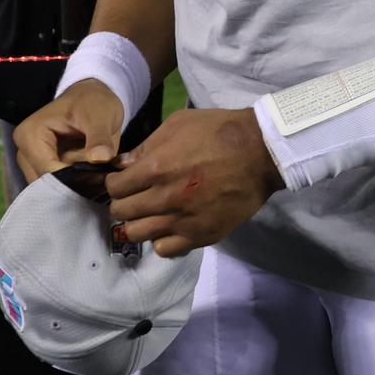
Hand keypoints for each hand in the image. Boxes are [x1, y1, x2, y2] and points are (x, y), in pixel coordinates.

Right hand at [13, 79, 126, 182]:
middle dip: (77, 182)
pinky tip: (93, 174)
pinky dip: (77, 183)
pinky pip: (58, 187)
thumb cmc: (92, 102)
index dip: (76, 179)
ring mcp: (31, 163)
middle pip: (49, 184)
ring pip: (55, 189)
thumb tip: (101, 158)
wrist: (91, 98)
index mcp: (30, 135)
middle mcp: (24, 153)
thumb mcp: (100, 115)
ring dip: (79, 184)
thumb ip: (100, 137)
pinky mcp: (41, 170)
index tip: (100, 176)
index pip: (49, 172)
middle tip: (103, 174)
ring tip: (99, 171)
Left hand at [103, 107, 283, 255]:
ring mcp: (182, 220)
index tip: (124, 181)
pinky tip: (169, 227)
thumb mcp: (178, 124)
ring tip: (150, 214)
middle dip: (123, 202)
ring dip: (138, 223)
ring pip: (137, 234)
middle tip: (135, 196)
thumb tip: (122, 165)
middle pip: (121, 212)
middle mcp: (164, 198)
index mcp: (156, 168)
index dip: (115, 183)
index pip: (115, 187)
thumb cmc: (218, 132)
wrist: (260, 152)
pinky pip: (165, 250)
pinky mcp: (200, 235)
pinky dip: (162, 240)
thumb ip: (146, 146)